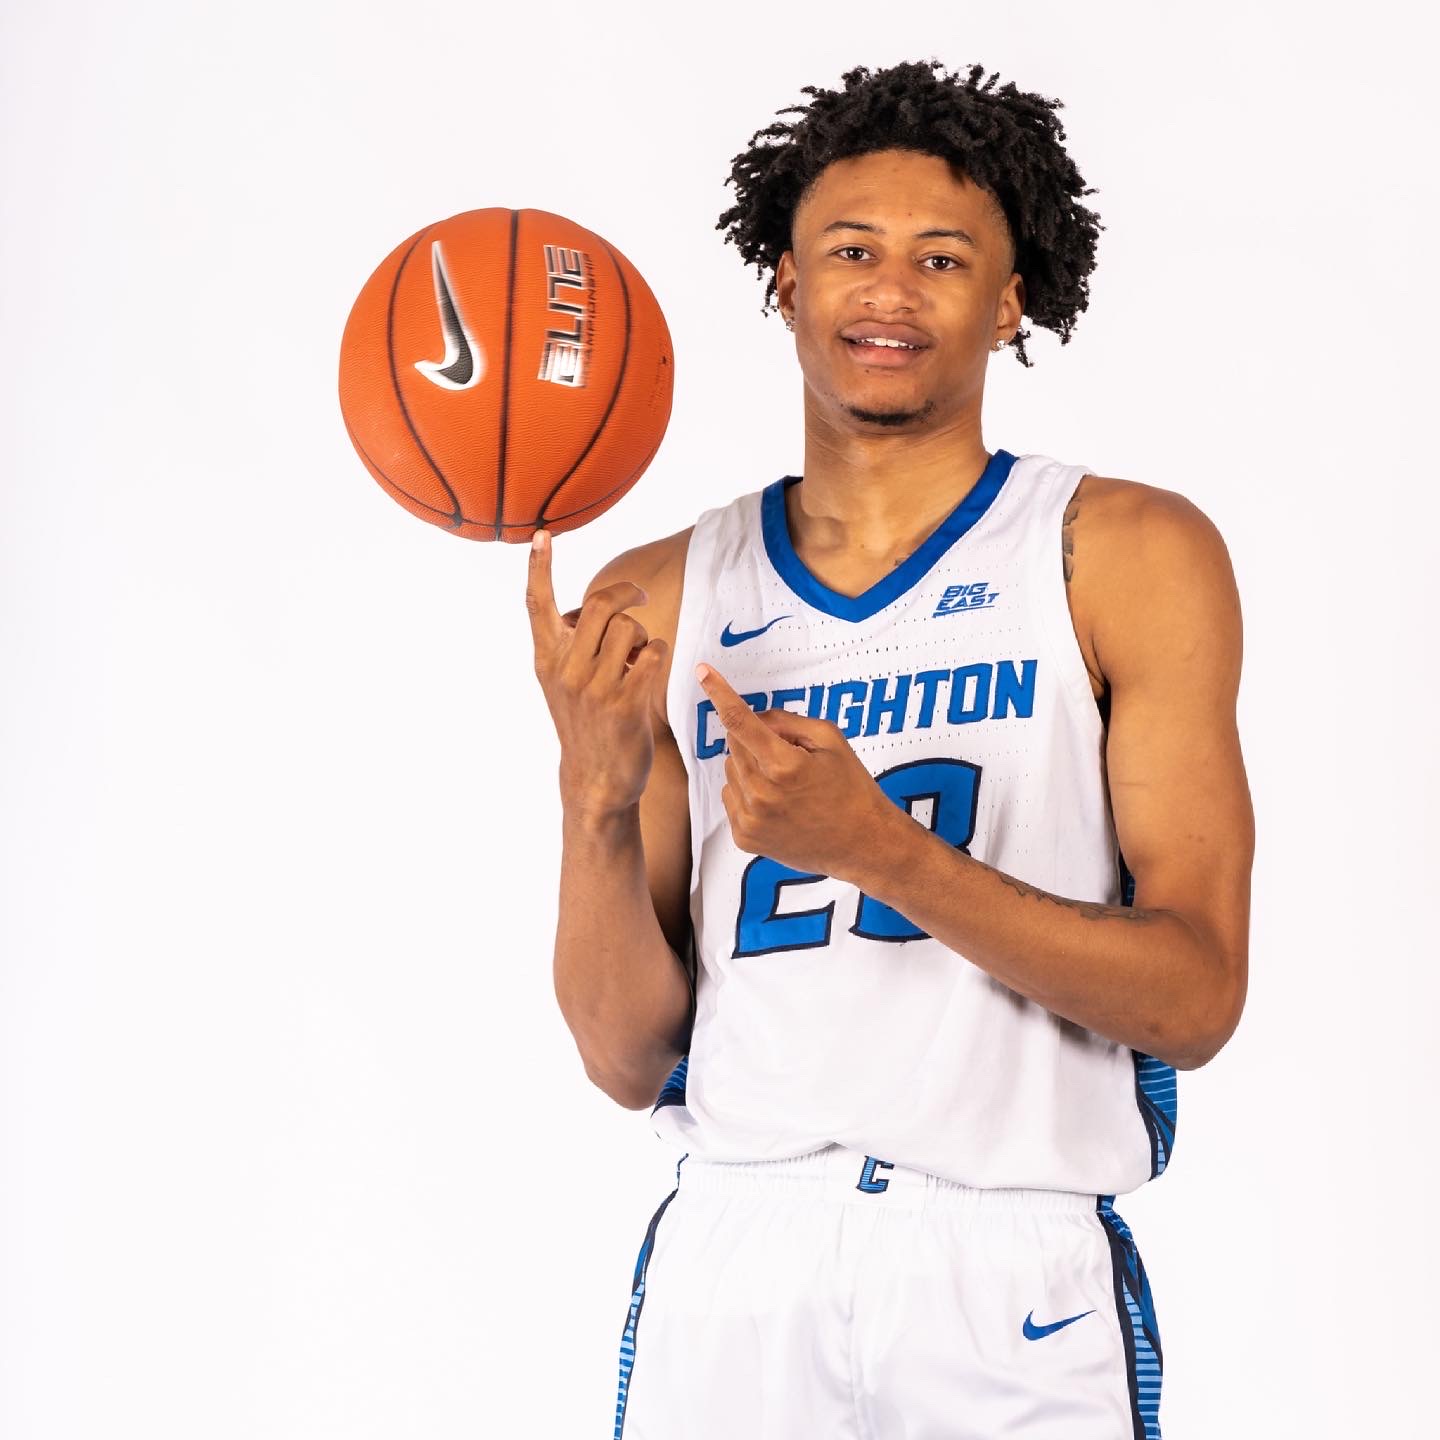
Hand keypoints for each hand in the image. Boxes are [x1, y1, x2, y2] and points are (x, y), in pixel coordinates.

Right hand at [526, 530, 667, 816]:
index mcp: (546, 659)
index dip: (540, 567)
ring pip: (629, 627)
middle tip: (642, 596)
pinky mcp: (625, 702)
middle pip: (600, 603)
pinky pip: (654, 652)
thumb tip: (602, 606)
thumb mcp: (563, 683)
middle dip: (627, 593)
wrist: (595, 780)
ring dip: (642, 634)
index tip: (542, 535)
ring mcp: (594, 686)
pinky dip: (657, 654)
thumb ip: (572, 645)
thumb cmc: (586, 723)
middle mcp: (565, 669)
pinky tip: (648, 672)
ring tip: (636, 657)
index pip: (537, 604)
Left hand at [696, 662, 892, 883]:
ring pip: (731, 770)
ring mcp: (750, 819)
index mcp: (784, 765)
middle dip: (756, 742)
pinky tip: (778, 804)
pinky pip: (731, 797)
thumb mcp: (830, 740)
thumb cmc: (851, 788)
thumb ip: (787, 722)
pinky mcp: (744, 837)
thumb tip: (754, 719)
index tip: (702, 671)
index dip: (719, 692)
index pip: (740, 720)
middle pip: (735, 745)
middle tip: (789, 756)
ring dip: (751, 768)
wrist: (861, 844)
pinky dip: (748, 793)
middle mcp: (762, 794)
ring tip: (787, 786)